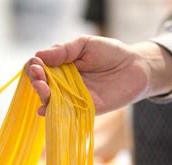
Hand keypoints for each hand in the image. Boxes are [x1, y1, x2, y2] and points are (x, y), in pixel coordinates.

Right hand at [26, 36, 171, 114]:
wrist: (137, 67)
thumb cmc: (112, 53)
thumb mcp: (85, 44)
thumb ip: (64, 50)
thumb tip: (39, 55)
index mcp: (61, 66)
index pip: (41, 67)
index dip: (35, 66)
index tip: (36, 64)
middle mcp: (63, 82)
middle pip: (42, 84)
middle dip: (36, 80)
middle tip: (38, 77)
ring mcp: (72, 97)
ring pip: (50, 99)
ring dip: (42, 95)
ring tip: (42, 87)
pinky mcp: (83, 109)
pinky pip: (65, 113)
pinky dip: (52, 112)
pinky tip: (44, 109)